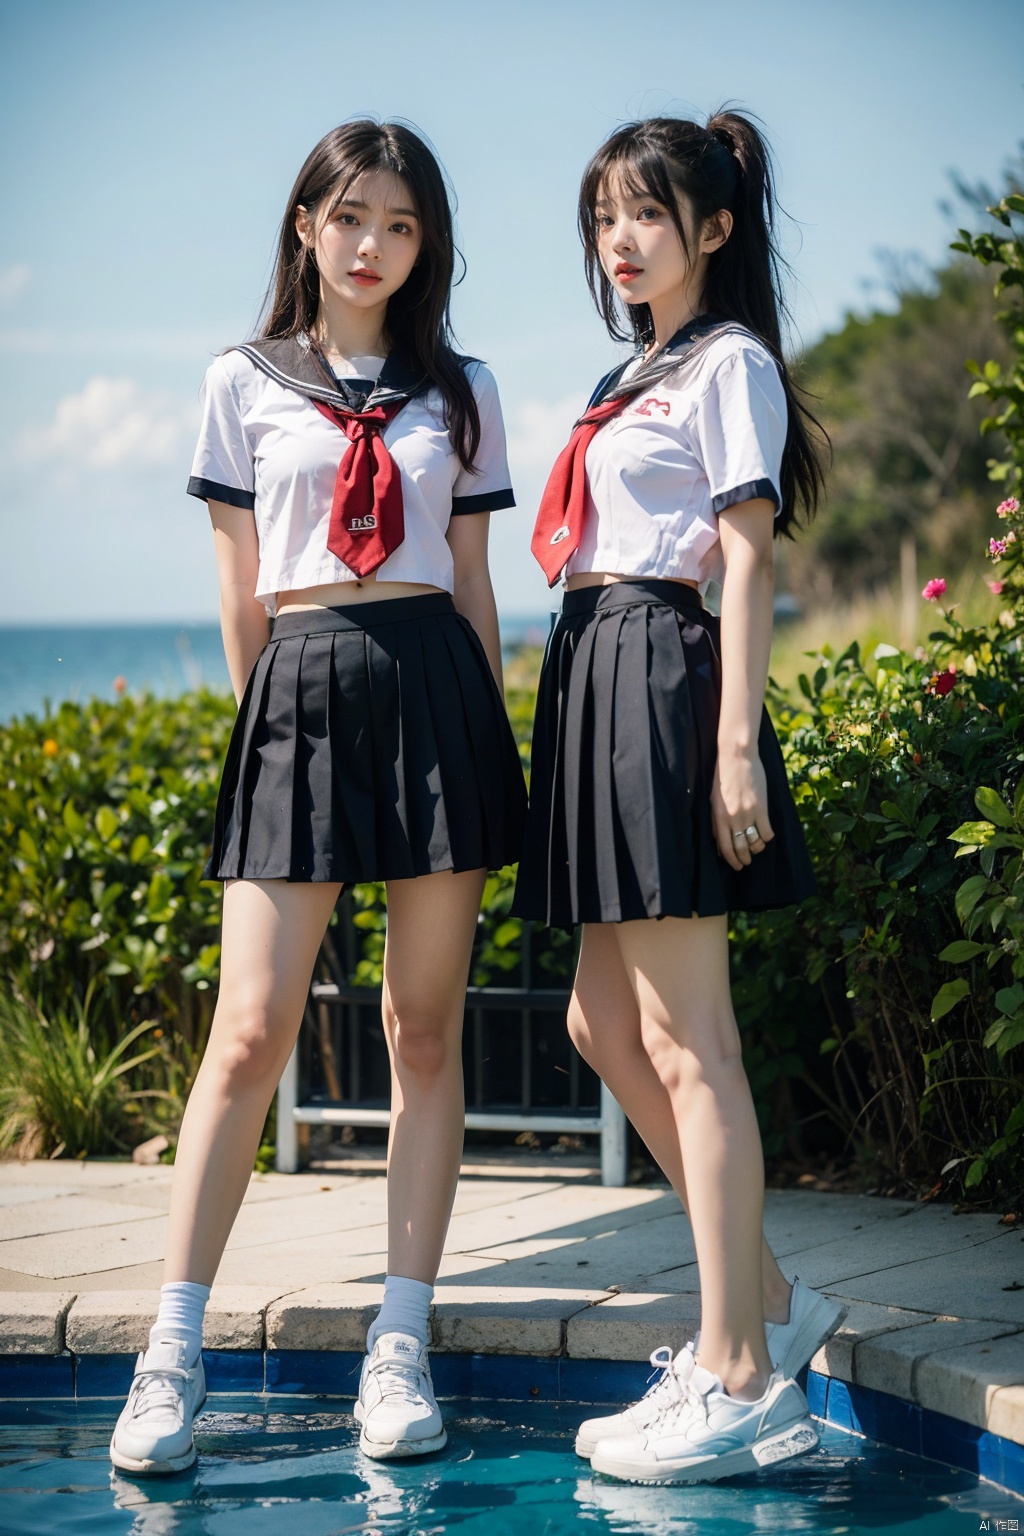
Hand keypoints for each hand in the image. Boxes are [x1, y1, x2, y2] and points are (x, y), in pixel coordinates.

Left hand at [711, 747, 774, 870]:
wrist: (736, 756)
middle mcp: (733, 819)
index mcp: (719, 817)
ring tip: (756, 847)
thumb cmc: (722, 776)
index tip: (736, 866)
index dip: (731, 860)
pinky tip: (766, 834)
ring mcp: (748, 813)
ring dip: (757, 848)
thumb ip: (716, 820)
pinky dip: (767, 837)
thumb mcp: (713, 800)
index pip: (725, 848)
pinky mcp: (762, 807)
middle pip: (740, 848)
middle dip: (744, 859)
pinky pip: (767, 831)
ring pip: (755, 842)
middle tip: (747, 862)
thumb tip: (719, 839)